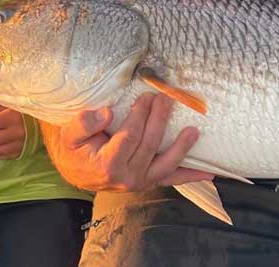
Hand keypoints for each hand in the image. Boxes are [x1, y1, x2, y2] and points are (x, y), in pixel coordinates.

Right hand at [43, 92, 212, 192]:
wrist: (76, 168)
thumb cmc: (74, 148)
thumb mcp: (69, 134)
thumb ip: (84, 123)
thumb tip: (106, 114)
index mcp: (107, 165)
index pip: (130, 136)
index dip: (140, 115)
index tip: (146, 96)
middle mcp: (126, 177)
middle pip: (150, 145)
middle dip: (159, 120)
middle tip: (165, 98)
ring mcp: (140, 182)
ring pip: (165, 165)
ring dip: (182, 148)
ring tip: (194, 131)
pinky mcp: (149, 181)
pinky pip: (171, 179)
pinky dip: (190, 176)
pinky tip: (209, 174)